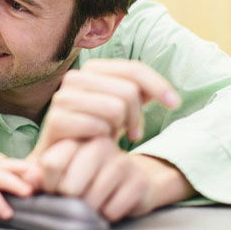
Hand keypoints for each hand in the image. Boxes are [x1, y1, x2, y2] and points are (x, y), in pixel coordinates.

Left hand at [0, 147, 36, 224]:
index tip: (8, 214)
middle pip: (4, 178)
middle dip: (16, 184)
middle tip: (29, 193)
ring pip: (15, 166)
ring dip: (28, 171)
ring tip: (42, 177)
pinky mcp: (6, 159)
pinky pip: (20, 163)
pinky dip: (32, 167)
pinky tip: (45, 172)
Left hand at [31, 137, 193, 221]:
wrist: (128, 182)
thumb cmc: (86, 178)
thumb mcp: (58, 174)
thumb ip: (38, 175)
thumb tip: (28, 178)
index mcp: (76, 138)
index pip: (51, 163)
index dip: (49, 185)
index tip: (55, 187)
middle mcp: (99, 144)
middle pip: (69, 187)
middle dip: (68, 201)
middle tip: (75, 198)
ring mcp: (121, 160)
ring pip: (91, 200)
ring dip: (88, 210)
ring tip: (91, 202)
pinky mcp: (138, 181)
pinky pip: (111, 210)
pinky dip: (107, 215)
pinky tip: (109, 205)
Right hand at [33, 59, 180, 152]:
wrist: (64, 160)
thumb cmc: (96, 132)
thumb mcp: (121, 109)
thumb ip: (138, 94)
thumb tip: (165, 93)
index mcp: (91, 69)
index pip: (134, 69)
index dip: (159, 86)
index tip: (175, 105)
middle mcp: (74, 78)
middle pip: (128, 90)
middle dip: (136, 116)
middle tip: (131, 132)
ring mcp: (62, 98)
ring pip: (115, 108)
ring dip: (118, 128)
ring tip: (110, 136)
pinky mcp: (55, 120)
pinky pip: (98, 126)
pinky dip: (103, 139)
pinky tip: (97, 144)